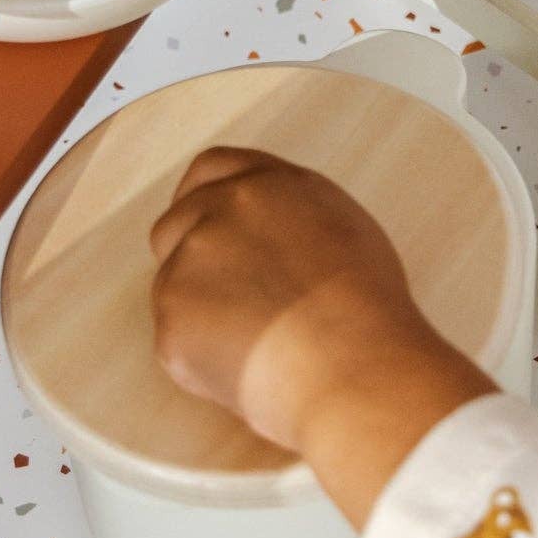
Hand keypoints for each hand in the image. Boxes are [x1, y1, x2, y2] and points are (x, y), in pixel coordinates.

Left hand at [150, 147, 491, 526]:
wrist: (349, 361)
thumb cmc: (364, 307)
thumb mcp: (339, 226)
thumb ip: (288, 214)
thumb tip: (267, 232)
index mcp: (268, 183)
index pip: (211, 168)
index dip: (200, 197)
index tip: (203, 226)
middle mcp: (223, 207)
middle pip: (174, 223)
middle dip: (186, 258)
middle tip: (222, 300)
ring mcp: (191, 256)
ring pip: (172, 285)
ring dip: (199, 312)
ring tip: (259, 344)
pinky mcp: (173, 311)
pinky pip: (176, 339)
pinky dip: (201, 358)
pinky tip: (249, 369)